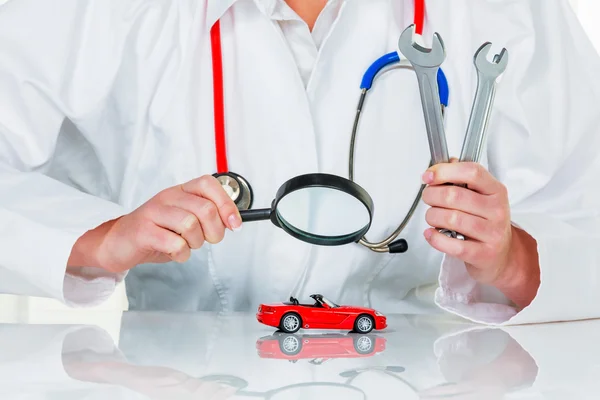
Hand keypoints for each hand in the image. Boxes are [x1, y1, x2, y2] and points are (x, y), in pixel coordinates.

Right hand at [68, 175, 240, 272]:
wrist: (118, 243)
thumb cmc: (156, 232)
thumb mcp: (184, 219)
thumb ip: (207, 217)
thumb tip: (233, 221)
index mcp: (180, 191)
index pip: (208, 184)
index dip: (226, 204)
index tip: (234, 224)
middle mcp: (167, 197)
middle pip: (205, 209)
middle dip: (215, 231)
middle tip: (208, 240)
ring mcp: (153, 212)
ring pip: (190, 225)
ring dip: (195, 243)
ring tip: (185, 245)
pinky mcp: (142, 231)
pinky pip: (174, 244)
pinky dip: (181, 254)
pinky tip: (174, 253)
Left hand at [421, 161, 539, 307]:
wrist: (501, 255)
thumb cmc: (485, 222)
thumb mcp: (480, 196)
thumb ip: (461, 179)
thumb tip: (440, 166)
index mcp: (496, 190)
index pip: (471, 172)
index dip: (445, 171)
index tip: (428, 176)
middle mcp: (496, 210)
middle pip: (454, 196)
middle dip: (431, 195)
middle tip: (429, 199)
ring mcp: (491, 233)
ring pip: (450, 218)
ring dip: (432, 217)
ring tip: (433, 218)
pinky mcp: (483, 254)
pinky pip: (453, 245)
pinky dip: (435, 238)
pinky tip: (432, 233)